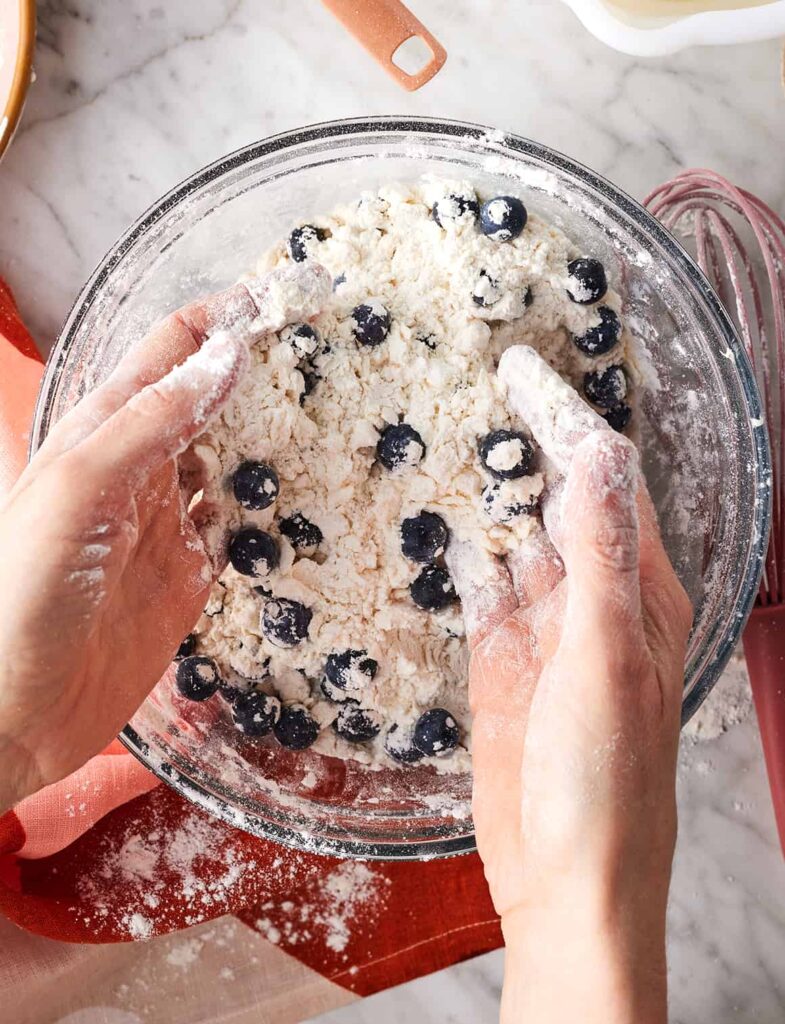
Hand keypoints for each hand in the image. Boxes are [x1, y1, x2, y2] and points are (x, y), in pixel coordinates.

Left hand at [0, 264, 328, 811]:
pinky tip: (303, 498)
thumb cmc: (24, 594)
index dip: (224, 317)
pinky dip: (268, 509)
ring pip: (230, 459)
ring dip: (272, 436)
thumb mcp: (80, 491)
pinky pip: (238, 528)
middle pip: (208, 398)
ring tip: (330, 414)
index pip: (170, 351)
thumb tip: (223, 356)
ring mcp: (167, 523)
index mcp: (103, 431)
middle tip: (327, 350)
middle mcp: (140, 468)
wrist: (16, 710)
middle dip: (260, 370)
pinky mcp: (189, 577)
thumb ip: (150, 424)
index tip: (285, 297)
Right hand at [448, 346, 692, 1023]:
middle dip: (525, 447)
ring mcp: (541, 631)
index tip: (520, 371)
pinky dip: (465, 561)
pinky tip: (446, 531)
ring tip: (451, 434)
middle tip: (474, 382)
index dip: (567, 422)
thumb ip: (601, 556)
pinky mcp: (497, 663)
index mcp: (639, 592)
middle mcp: (592, 602)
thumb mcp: (607, 658)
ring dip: (490, 497)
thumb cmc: (608, 781)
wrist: (564, 883)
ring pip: (515, 542)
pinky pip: (481, 594)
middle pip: (557, 502)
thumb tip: (597, 455)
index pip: (605, 482)